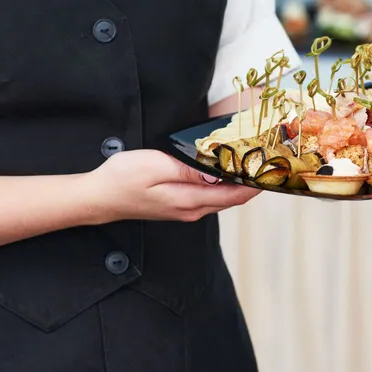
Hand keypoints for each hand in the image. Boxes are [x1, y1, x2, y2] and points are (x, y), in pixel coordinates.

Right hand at [85, 150, 259, 222]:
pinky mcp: (178, 206)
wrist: (98, 198)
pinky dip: (223, 185)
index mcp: (190, 200)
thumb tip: (221, 173)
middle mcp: (192, 210)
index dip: (257, 182)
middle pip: (233, 198)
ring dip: (239, 183)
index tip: (274, 168)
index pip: (235, 194)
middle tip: (269, 160)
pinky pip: (210, 197)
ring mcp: (185, 210)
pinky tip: (225, 171)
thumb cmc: (123, 179)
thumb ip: (190, 170)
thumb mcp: (156, 166)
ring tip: (253, 163)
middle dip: (252, 181)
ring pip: (223, 198)